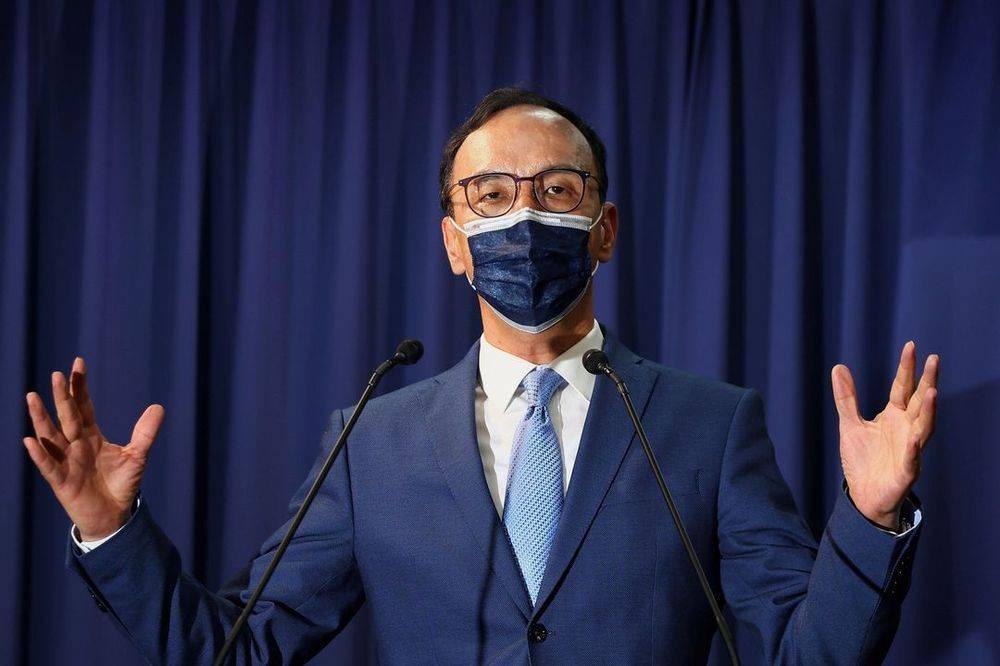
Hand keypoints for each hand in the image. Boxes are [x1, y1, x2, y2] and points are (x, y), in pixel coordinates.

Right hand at [23, 357, 163, 540]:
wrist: (114, 515)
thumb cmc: (121, 484)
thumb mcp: (137, 455)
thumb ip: (145, 432)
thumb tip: (158, 406)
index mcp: (91, 436)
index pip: (83, 406)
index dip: (80, 387)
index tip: (77, 364)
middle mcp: (75, 445)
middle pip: (67, 416)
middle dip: (62, 396)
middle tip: (56, 374)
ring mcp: (66, 462)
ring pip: (50, 436)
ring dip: (40, 418)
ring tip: (32, 397)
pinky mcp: (61, 482)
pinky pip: (48, 466)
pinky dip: (39, 455)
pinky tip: (29, 441)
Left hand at [831, 342, 937, 529]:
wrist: (863, 495)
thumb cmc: (862, 460)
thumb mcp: (850, 424)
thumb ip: (846, 397)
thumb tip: (839, 366)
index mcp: (893, 417)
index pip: (902, 388)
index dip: (907, 368)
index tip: (911, 346)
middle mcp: (906, 429)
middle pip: (919, 402)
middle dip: (927, 381)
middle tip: (934, 359)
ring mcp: (910, 449)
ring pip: (924, 427)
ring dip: (928, 411)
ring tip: (932, 392)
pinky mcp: (906, 471)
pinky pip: (912, 458)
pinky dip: (914, 449)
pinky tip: (915, 439)